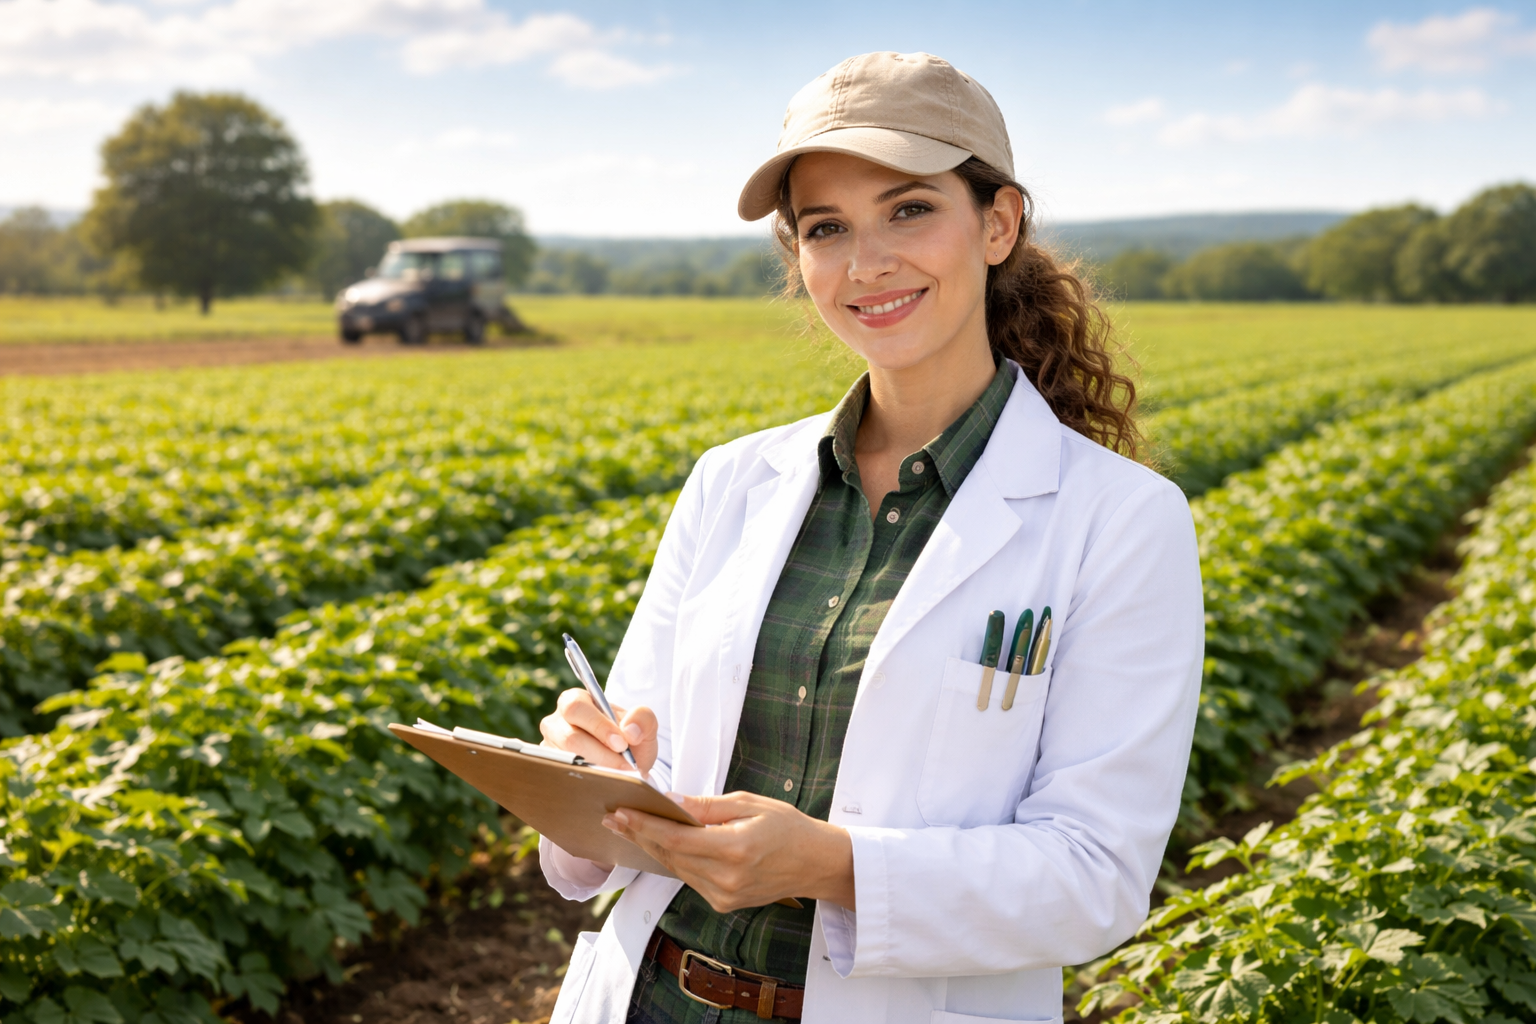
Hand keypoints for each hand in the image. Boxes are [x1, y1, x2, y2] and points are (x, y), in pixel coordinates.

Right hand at [539, 687, 657, 774]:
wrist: (627, 767)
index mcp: (576, 701)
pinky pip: (563, 777)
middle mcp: (557, 723)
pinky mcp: (551, 769)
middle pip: (569, 737)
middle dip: (599, 752)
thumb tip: (629, 731)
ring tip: (619, 776)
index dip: (598, 726)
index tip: (622, 744)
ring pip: (566, 761)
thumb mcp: (644, 726)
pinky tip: (605, 785)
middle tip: (624, 764)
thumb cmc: (631, 740)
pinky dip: (586, 782)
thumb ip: (643, 718)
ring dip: (595, 769)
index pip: (577, 707)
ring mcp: (551, 747)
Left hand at [602, 792, 855, 912]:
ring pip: (676, 868)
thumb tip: (672, 802)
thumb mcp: (750, 804)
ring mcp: (725, 895)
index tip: (621, 811)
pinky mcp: (724, 903)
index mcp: (735, 849)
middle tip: (613, 816)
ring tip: (628, 827)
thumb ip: (708, 806)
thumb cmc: (788, 827)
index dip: (644, 825)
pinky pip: (689, 878)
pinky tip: (659, 844)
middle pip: (670, 855)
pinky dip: (673, 860)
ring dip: (651, 847)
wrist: (816, 863)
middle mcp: (727, 878)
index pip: (676, 839)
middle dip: (640, 834)